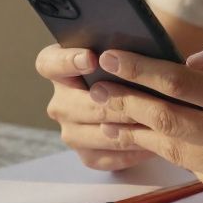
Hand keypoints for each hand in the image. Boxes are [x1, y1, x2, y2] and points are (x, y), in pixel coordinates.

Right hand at [35, 44, 154, 170]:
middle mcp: (61, 100)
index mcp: (62, 68)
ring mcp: (71, 130)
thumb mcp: (135, 50)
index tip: (91, 58)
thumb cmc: (140, 69)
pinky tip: (152, 142)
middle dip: (109, 102)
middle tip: (136, 99)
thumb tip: (144, 46)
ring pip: (91, 133)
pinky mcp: (87, 154)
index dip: (67, 61)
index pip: (49, 63)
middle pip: (73, 105)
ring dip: (122, 128)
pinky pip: (105, 156)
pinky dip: (129, 151)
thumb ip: (131, 45)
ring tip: (152, 121)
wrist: (152, 99)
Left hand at [93, 34, 202, 202]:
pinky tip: (154, 136)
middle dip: (124, 102)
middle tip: (96, 88)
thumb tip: (190, 63)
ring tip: (109, 116)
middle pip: (163, 119)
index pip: (178, 83)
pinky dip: (173, 149)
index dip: (139, 70)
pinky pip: (192, 167)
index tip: (111, 57)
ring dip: (136, 131)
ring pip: (170, 148)